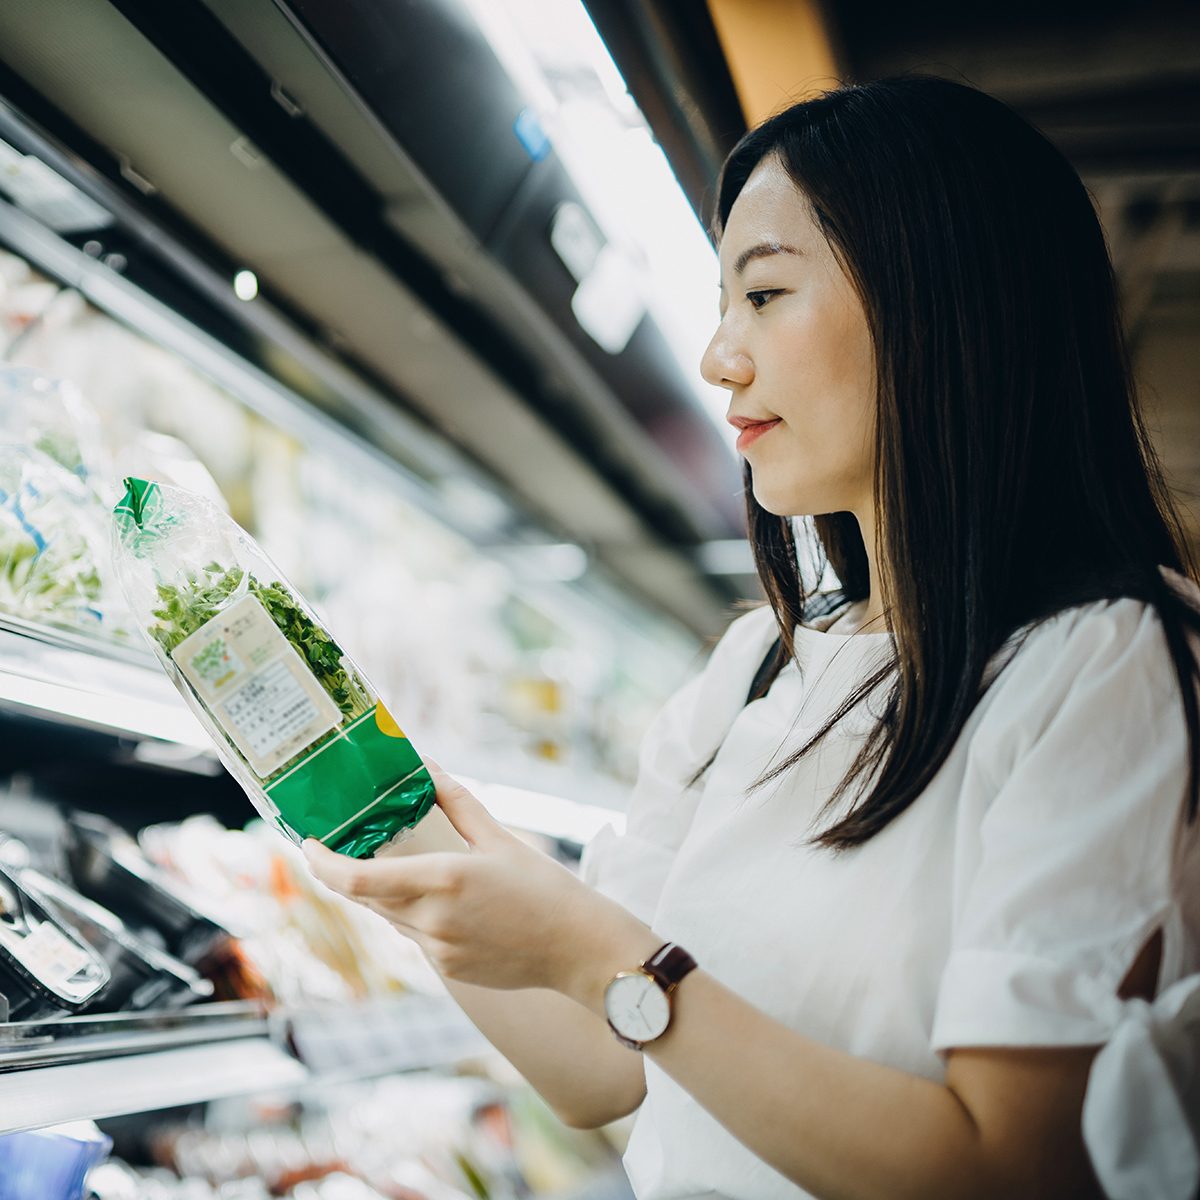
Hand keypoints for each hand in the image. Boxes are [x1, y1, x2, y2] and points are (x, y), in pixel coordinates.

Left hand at [301, 762, 652, 1000]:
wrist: (577, 948)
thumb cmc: (544, 887)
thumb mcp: (499, 837)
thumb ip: (456, 802)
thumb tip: (426, 768)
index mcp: (441, 880)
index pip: (355, 880)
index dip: (321, 864)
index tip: (308, 844)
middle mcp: (431, 919)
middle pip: (366, 897)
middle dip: (351, 872)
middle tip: (348, 842)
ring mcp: (437, 950)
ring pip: (390, 917)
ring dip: (387, 893)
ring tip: (403, 865)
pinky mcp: (448, 970)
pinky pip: (416, 937)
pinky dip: (417, 915)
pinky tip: (448, 901)